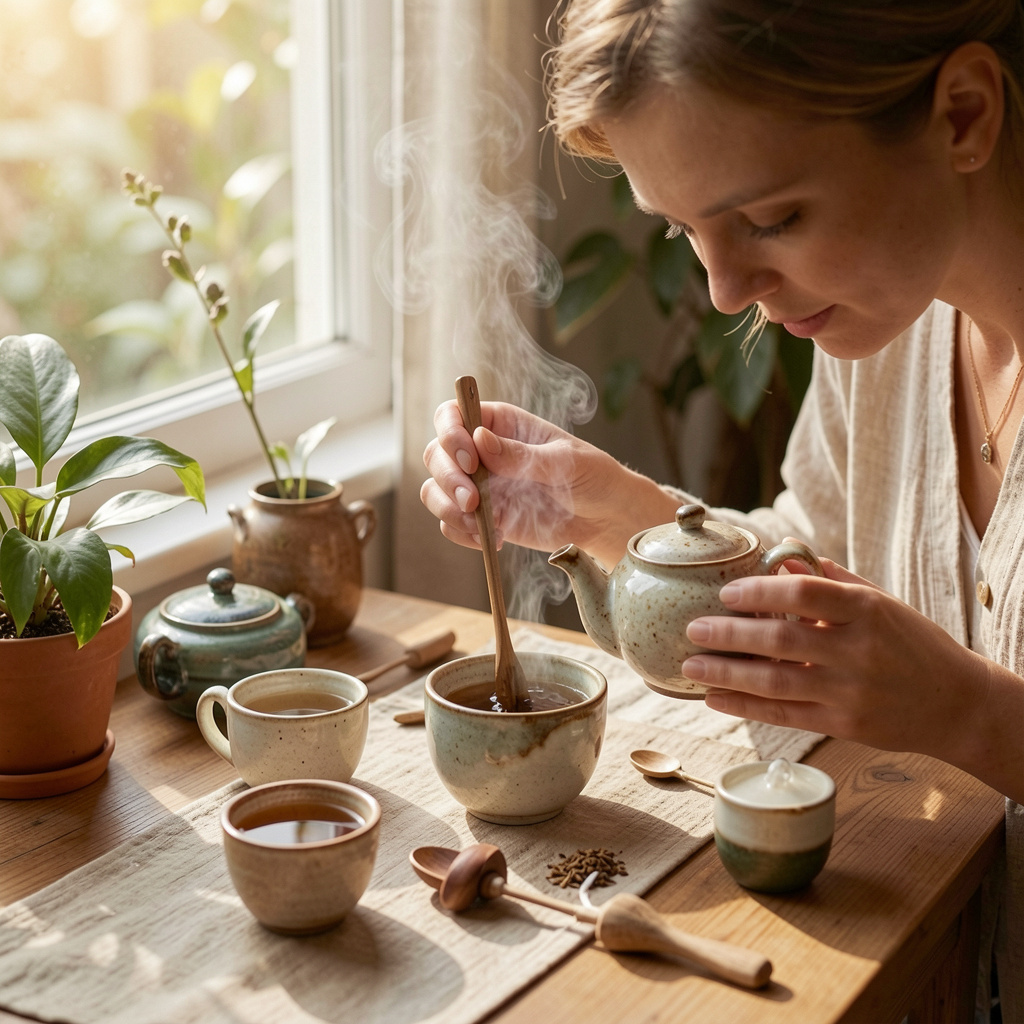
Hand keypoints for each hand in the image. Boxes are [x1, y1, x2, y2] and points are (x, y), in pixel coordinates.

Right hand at [421, 400, 675, 565]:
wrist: (604, 518)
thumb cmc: (592, 477)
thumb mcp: (564, 462)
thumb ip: (522, 455)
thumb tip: (480, 439)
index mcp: (500, 423)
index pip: (453, 414)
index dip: (450, 434)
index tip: (470, 460)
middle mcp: (482, 452)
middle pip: (435, 454)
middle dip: (447, 479)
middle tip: (473, 501)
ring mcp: (479, 485)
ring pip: (435, 490)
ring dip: (448, 509)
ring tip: (482, 525)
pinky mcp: (483, 516)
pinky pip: (452, 524)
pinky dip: (462, 533)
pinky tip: (493, 538)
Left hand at [682, 559, 1019, 792]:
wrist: (957, 704)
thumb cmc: (912, 644)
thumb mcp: (882, 603)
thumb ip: (832, 580)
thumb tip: (783, 554)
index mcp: (867, 611)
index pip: (806, 593)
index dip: (761, 591)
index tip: (726, 592)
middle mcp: (858, 650)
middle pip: (782, 639)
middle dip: (731, 634)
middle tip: (693, 629)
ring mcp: (851, 691)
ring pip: (776, 682)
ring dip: (727, 674)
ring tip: (690, 667)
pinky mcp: (844, 724)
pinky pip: (784, 715)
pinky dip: (745, 707)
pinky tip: (715, 698)